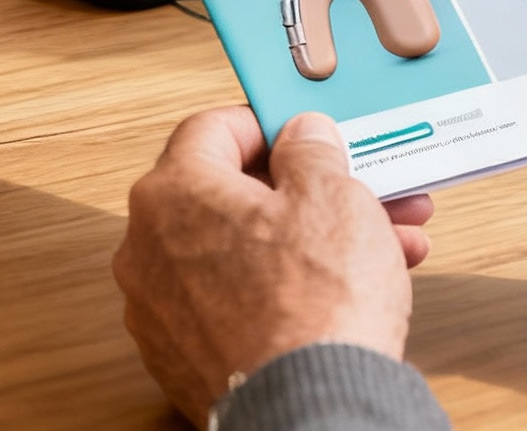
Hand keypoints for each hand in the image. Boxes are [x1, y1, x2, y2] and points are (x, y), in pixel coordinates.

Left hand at [115, 108, 433, 424]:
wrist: (311, 413)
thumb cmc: (313, 308)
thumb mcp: (331, 193)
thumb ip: (310, 149)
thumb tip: (301, 138)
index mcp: (171, 193)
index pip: (211, 128)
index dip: (267, 124)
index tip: (301, 132)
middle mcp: (149, 251)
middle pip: (233, 196)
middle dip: (306, 190)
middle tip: (353, 188)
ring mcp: (163, 313)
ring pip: (244, 252)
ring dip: (309, 240)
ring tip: (377, 242)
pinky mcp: (186, 361)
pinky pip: (239, 302)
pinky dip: (286, 289)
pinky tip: (347, 289)